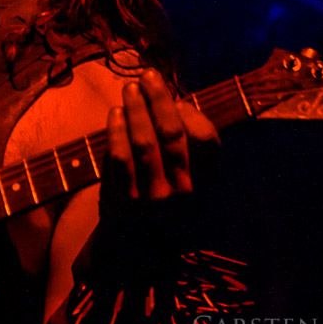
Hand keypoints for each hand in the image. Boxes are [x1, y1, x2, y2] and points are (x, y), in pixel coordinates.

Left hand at [105, 68, 217, 201]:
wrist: (139, 248)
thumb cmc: (165, 197)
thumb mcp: (189, 177)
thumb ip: (186, 143)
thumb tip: (173, 102)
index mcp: (205, 182)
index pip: (207, 140)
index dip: (192, 113)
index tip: (177, 98)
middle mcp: (183, 191)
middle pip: (172, 134)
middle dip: (159, 99)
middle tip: (148, 75)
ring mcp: (152, 197)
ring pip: (144, 143)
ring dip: (136, 109)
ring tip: (130, 89)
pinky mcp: (125, 200)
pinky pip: (120, 159)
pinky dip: (116, 131)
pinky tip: (116, 113)